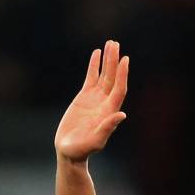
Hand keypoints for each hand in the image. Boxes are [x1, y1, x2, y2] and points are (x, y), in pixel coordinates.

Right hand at [54, 40, 129, 162]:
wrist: (70, 151)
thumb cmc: (82, 150)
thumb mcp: (95, 141)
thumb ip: (107, 128)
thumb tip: (121, 115)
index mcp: (110, 111)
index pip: (119, 88)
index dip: (122, 74)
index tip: (125, 59)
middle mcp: (105, 102)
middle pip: (112, 77)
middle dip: (114, 61)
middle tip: (116, 43)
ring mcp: (96, 98)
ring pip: (103, 75)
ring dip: (107, 60)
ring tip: (110, 43)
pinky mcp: (85, 97)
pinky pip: (91, 77)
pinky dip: (94, 65)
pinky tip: (97, 53)